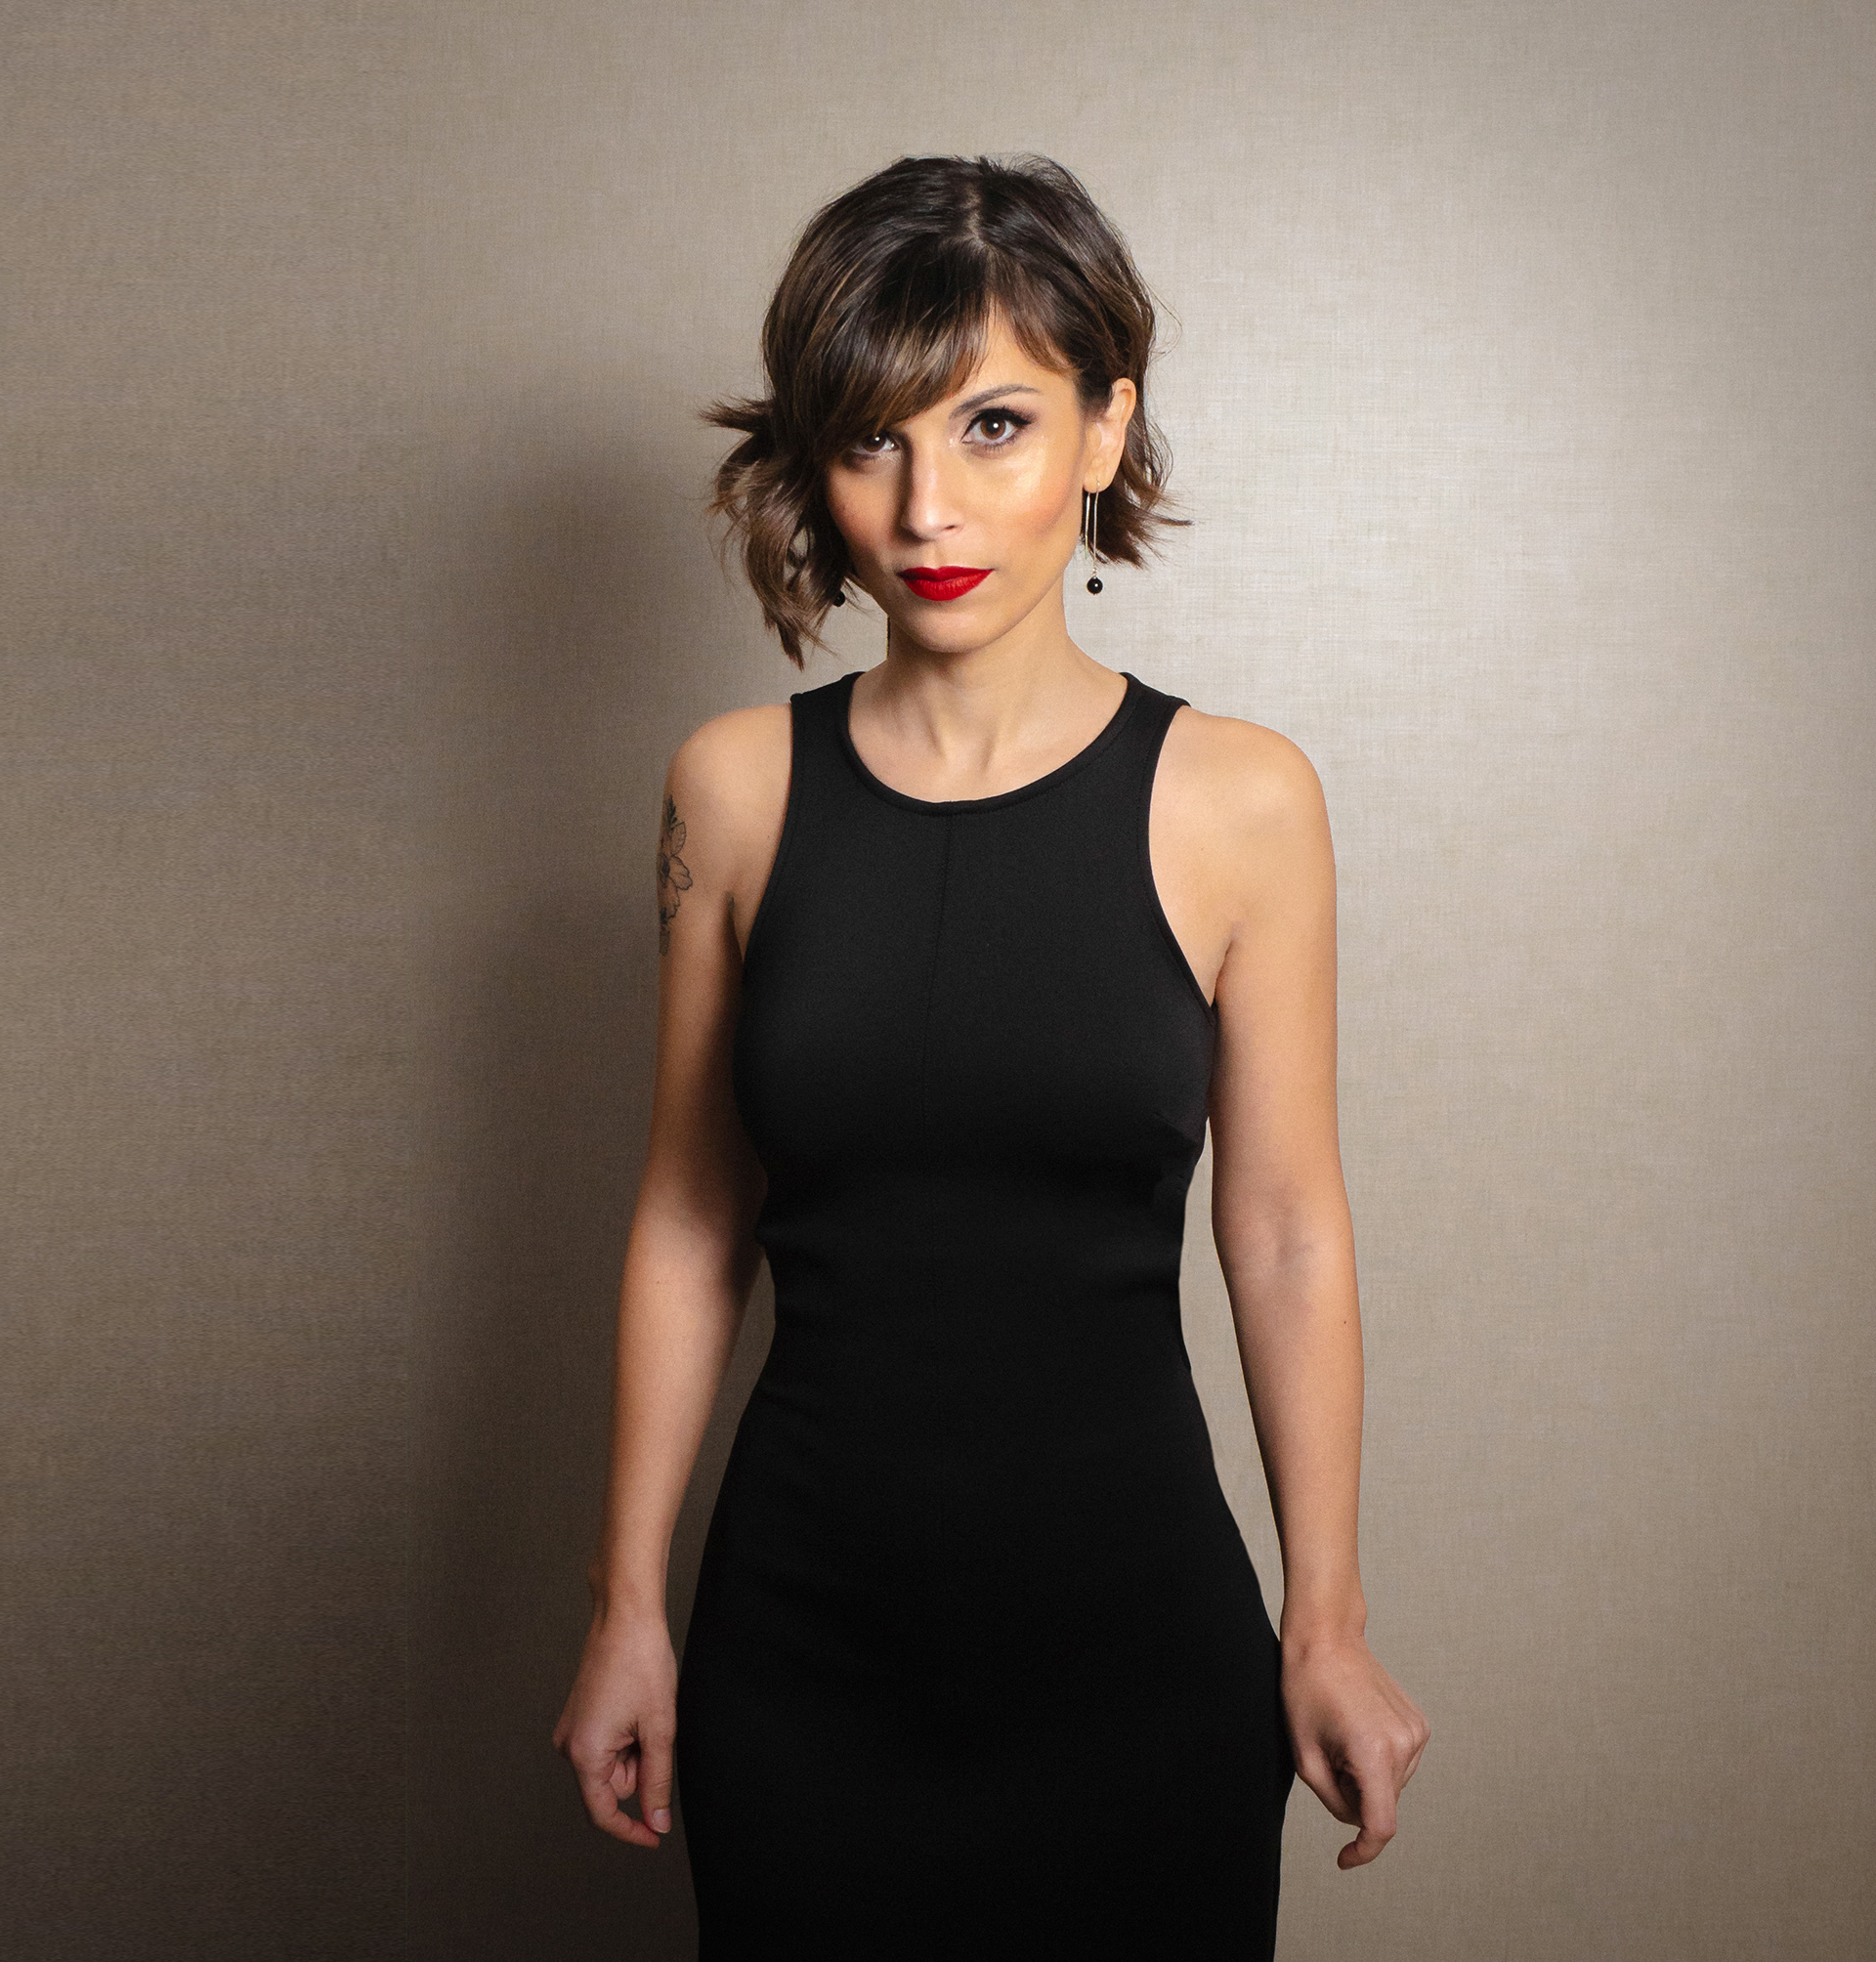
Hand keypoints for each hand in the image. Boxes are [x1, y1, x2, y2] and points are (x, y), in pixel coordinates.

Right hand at [551, 1610, 678, 1847]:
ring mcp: (572, 1730)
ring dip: (636, 1749)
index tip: (656, 1837)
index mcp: (585, 1754)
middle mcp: (569, 1746)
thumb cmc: (641, 1663)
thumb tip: (657, 1822)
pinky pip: (608, 1744)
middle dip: (642, 1768)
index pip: (604, 1814)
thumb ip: (658, 1782)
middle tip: (658, 1728)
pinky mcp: (579, 1716)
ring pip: (614, 1764)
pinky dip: (628, 1736)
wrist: (626, 1616)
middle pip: (613, 1786)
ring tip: (646, 1710)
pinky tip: (636, 1705)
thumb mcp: (659, 1729)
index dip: (632, 1830)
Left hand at [1280, 1627, 1429, 1868]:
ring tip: (1341, 1735)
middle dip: (1353, 1795)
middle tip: (1327, 1755)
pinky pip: (1398, 1763)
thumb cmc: (1307, 1689)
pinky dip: (1377, 1760)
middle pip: (1382, 1804)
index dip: (1363, 1851)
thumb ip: (1334, 1801)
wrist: (1327, 1637)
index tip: (1344, 1860)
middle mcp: (1405, 1745)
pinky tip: (1358, 1728)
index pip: (1380, 1826)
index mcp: (1374, 1753)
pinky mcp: (1419, 1725)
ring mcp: (1417, 1733)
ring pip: (1391, 1786)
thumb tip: (1358, 1821)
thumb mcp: (1305, 1756)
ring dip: (1365, 1776)